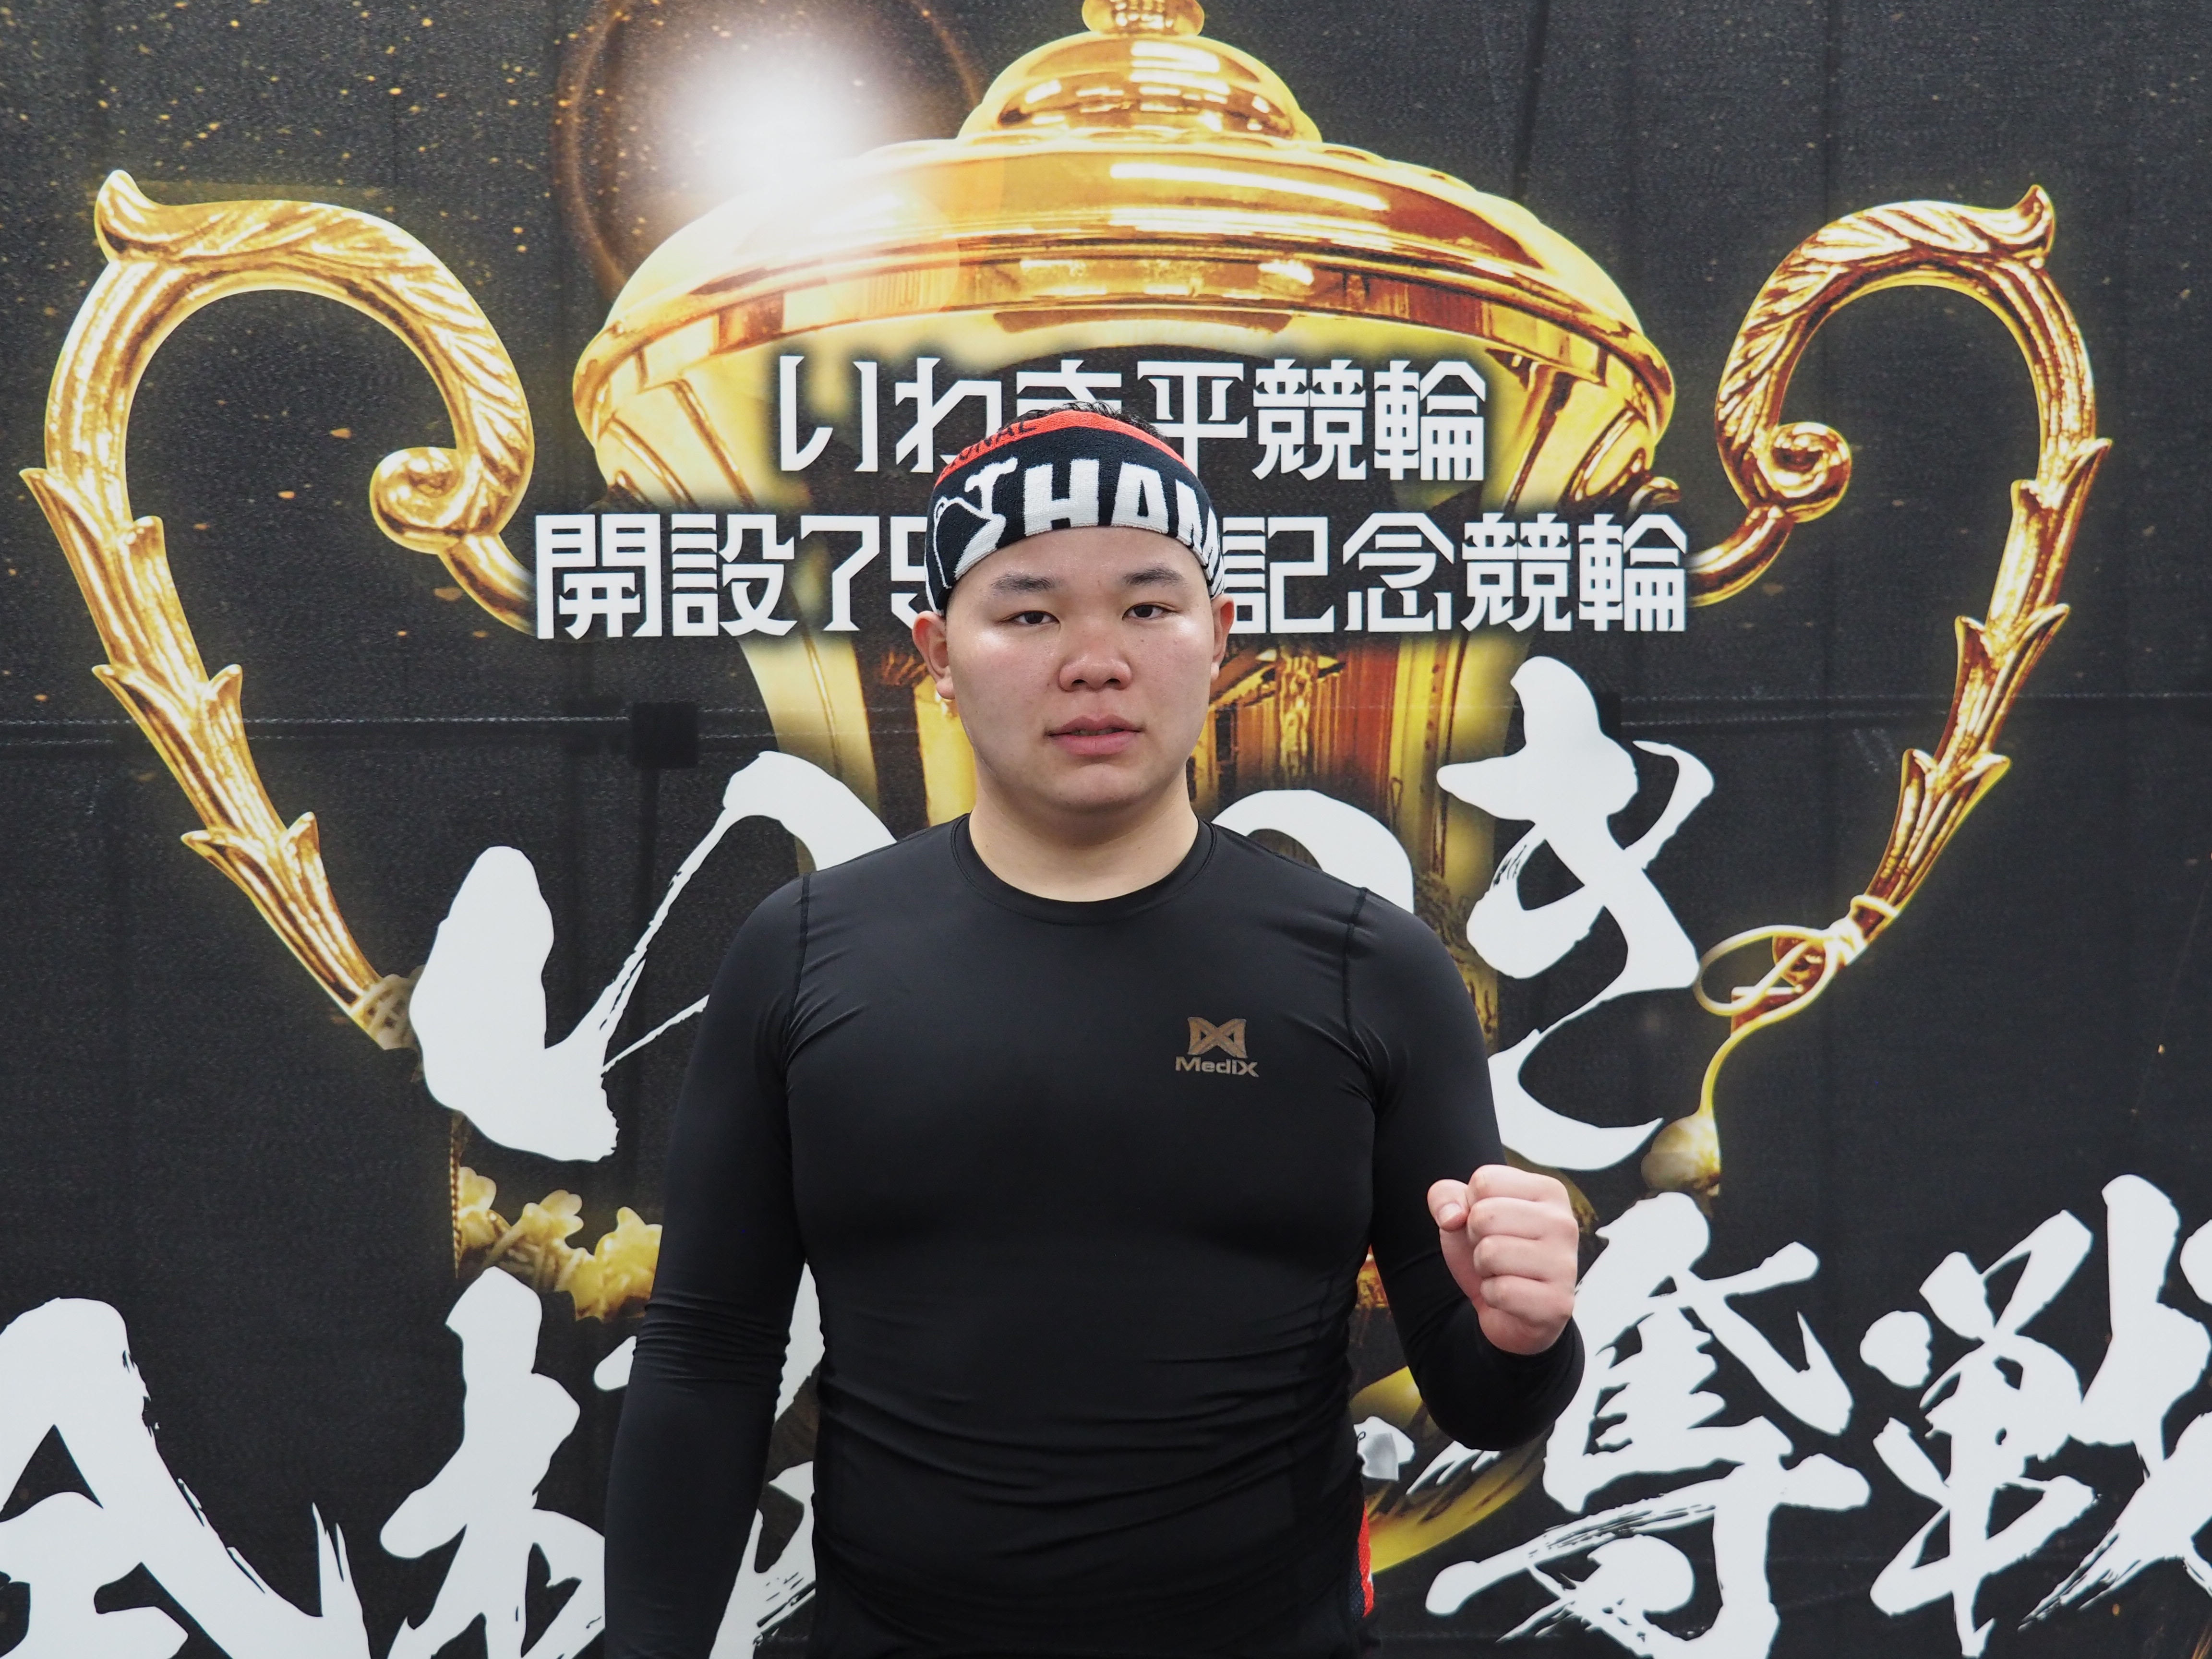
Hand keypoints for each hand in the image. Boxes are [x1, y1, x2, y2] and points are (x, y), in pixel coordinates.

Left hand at [1426, 1164, 1578, 1354]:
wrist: (1508, 1309)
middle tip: (1496, 1252)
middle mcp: (1564, 1223)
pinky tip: (1511, 1296)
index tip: (1492, 1225)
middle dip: (1476, 1239)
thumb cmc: (1491, 1250)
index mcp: (1549, 1191)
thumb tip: (1452, 1216)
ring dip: (1483, 1268)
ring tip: (1503, 1272)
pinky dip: (1492, 1295)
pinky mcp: (1558, 1303)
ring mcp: (1565, 1263)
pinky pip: (1500, 1291)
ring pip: (1490, 1252)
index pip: (1484, 1181)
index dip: (1471, 1207)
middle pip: (1484, 1215)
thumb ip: (1445, 1197)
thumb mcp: (1462, 1214)